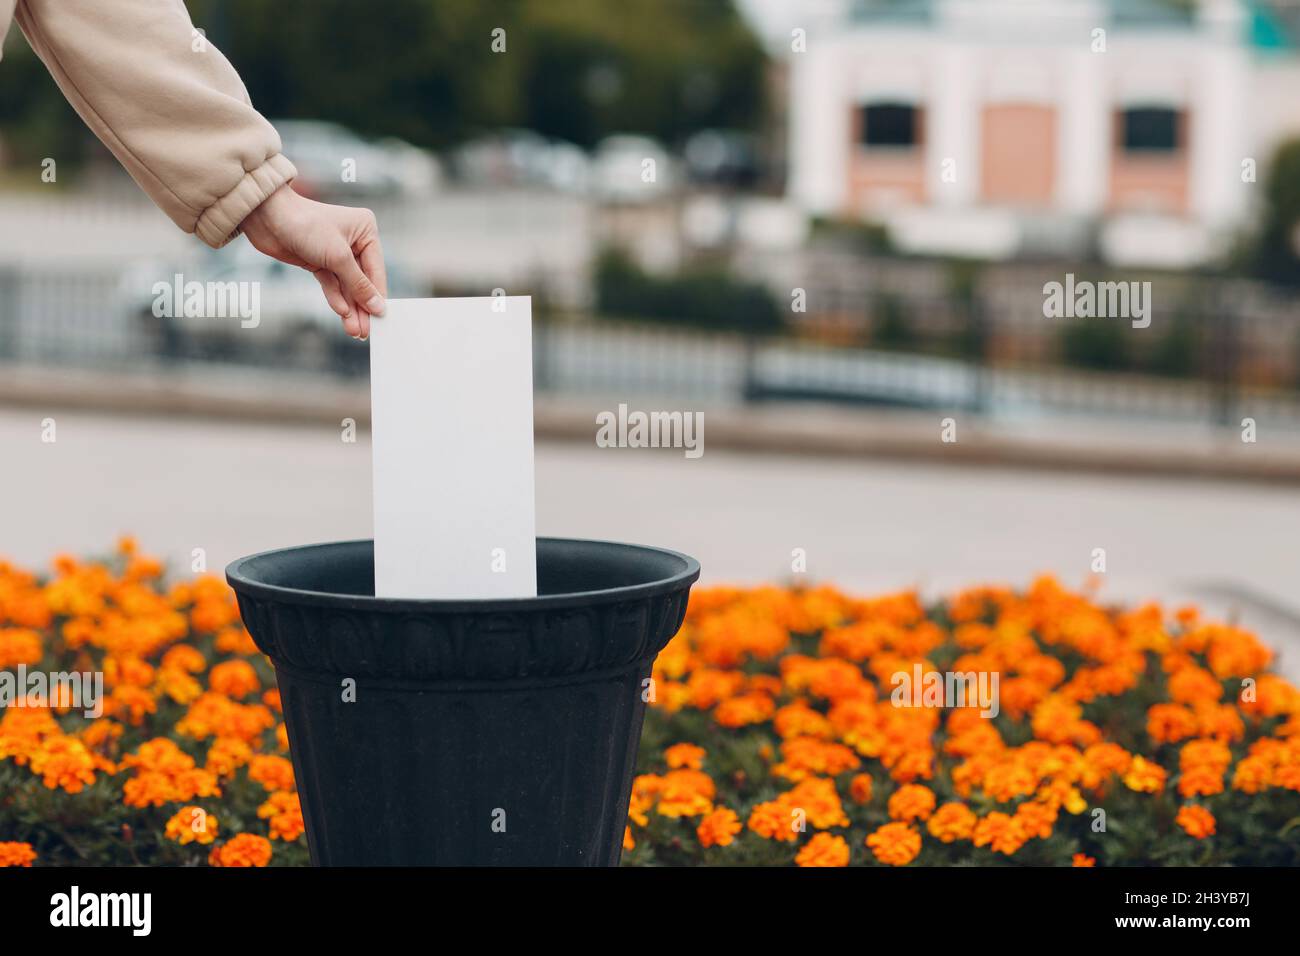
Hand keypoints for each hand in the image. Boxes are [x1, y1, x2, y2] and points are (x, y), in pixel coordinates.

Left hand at [240, 185, 386, 338]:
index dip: (377, 295)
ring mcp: (336, 253)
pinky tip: (343, 314)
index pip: (376, 270)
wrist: (267, 218)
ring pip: (347, 287)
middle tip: (366, 331)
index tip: (381, 318)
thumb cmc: (306, 225)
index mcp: (366, 231)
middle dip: (362, 306)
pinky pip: (332, 285)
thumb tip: (377, 306)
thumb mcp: (339, 257)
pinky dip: (336, 299)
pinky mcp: (319, 262)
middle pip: (362, 281)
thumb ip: (359, 284)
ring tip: (355, 331)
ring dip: (350, 308)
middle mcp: (353, 242)